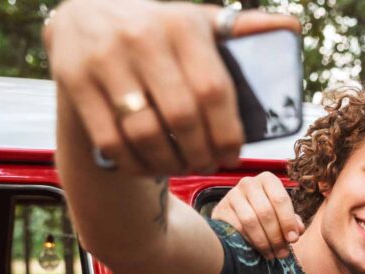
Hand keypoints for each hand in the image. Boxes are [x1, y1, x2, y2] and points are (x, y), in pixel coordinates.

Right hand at [45, 0, 299, 175]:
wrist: (83, 14)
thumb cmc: (157, 29)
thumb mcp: (195, 22)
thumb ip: (240, 29)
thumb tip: (291, 29)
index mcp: (181, 25)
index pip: (214, 92)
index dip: (228, 133)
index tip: (233, 154)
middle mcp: (141, 38)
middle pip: (182, 118)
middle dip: (200, 153)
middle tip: (207, 164)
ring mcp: (104, 60)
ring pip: (146, 134)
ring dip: (169, 163)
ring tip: (181, 166)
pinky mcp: (73, 81)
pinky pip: (111, 141)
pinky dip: (135, 164)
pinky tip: (149, 165)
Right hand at [212, 173, 303, 257]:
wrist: (235, 215)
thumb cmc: (264, 214)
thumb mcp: (280, 214)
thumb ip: (292, 221)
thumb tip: (298, 231)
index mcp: (268, 179)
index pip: (280, 199)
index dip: (288, 221)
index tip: (293, 239)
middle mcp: (249, 183)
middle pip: (266, 212)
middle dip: (276, 236)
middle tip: (282, 252)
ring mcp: (232, 195)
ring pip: (250, 221)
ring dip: (263, 242)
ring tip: (271, 254)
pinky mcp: (220, 209)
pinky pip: (236, 228)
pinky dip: (248, 242)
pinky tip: (255, 250)